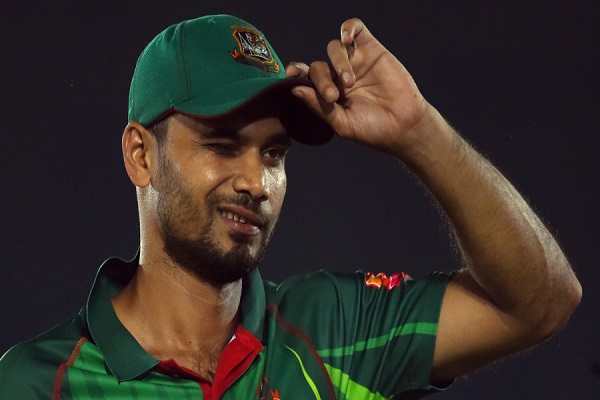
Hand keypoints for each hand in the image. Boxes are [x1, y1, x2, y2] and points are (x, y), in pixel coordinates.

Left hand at [286, 18, 430, 154]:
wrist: (404, 127)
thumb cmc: (372, 130)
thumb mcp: (341, 124)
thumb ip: (318, 107)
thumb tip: (294, 89)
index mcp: (327, 94)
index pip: (305, 78)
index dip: (295, 73)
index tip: (290, 75)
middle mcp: (338, 76)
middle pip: (318, 66)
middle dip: (321, 80)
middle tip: (334, 96)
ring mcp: (355, 62)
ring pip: (333, 49)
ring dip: (337, 63)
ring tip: (350, 82)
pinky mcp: (372, 50)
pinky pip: (356, 29)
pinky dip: (348, 28)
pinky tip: (346, 39)